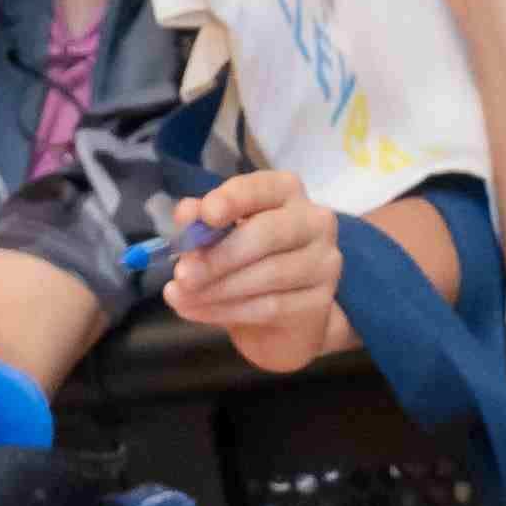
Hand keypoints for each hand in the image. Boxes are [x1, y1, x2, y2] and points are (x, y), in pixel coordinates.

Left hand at [158, 168, 346, 374]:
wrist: (279, 318)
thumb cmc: (247, 262)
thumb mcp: (220, 237)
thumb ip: (203, 222)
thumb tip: (187, 213)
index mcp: (286, 192)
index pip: (263, 187)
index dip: (234, 199)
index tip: (206, 214)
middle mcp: (314, 221)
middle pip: (267, 234)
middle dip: (219, 255)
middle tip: (182, 273)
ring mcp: (323, 263)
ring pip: (268, 275)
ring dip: (217, 289)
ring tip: (182, 297)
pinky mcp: (320, 302)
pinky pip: (270, 307)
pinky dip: (228, 310)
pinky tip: (199, 310)